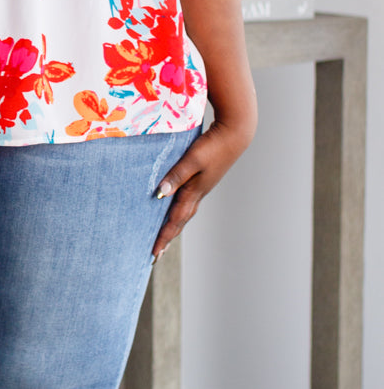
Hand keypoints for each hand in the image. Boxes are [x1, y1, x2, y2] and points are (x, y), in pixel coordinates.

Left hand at [152, 117, 253, 259]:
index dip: (164, 237)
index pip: (175, 220)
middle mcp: (198, 193)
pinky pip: (187, 200)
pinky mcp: (203, 179)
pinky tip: (173, 206)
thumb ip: (176, 176)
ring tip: (164, 236)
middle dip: (168, 237)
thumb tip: (159, 194)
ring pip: (185, 212)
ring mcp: (202, 187)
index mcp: (195, 192)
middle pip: (180, 220)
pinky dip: (178, 209)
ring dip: (174, 225)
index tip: (154, 254)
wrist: (235, 134)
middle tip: (157, 254)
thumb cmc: (213, 146)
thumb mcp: (192, 160)